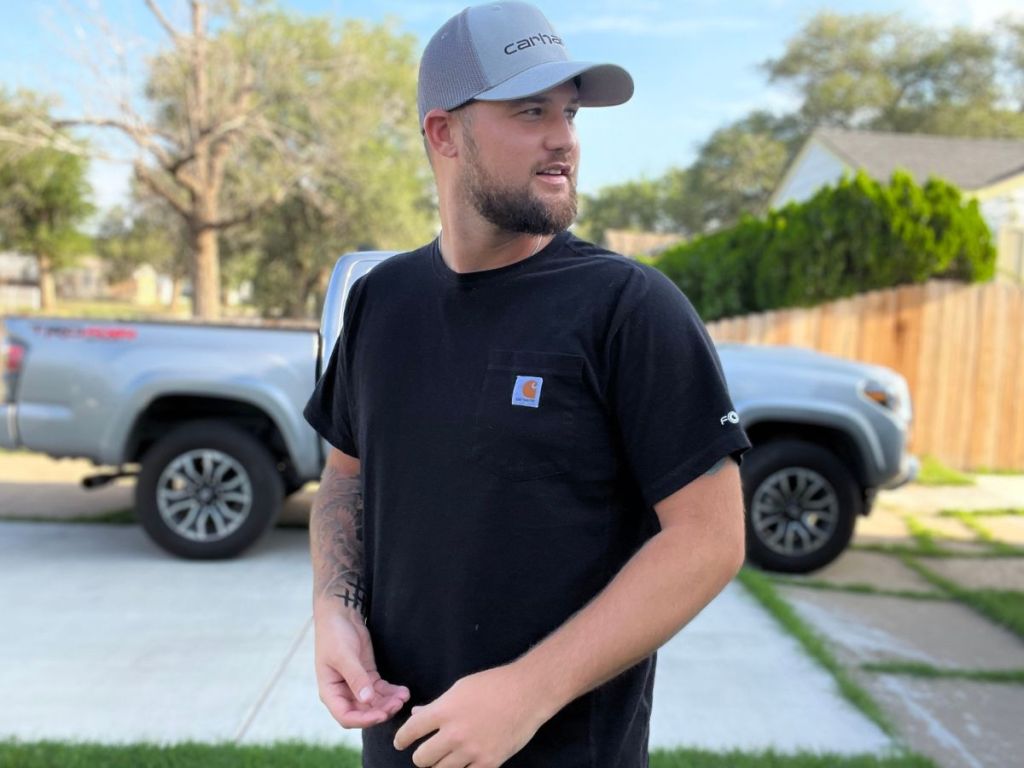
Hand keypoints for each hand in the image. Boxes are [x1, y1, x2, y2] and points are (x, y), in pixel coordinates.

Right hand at [314, 607, 409, 727]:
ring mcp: (356, 685)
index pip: (346, 716)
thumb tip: (367, 699)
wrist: (340, 616)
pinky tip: (403, 691)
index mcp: (330, 692)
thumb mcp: (344, 656)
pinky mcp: (368, 676)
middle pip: (363, 712)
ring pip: (374, 702)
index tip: (382, 714)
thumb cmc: (334, 635)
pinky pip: (381, 690)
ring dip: (389, 703)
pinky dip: (391, 693)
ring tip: (403, 697)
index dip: (364, 720)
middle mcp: (343, 692)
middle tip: (398, 704)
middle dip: (381, 711)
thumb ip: (356, 677)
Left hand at [393, 664, 544, 767]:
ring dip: (439, 765)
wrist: (528, 693)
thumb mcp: (460, 688)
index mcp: (445, 710)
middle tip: (427, 752)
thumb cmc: (493, 685)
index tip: (401, 743)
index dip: (402, 739)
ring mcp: (472, 752)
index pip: (411, 731)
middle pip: (422, 759)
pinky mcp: (489, 763)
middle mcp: (454, 734)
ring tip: (444, 758)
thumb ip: (437, 705)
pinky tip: (464, 763)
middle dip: (421, 756)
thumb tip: (417, 714)